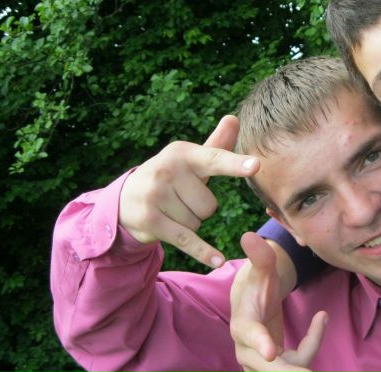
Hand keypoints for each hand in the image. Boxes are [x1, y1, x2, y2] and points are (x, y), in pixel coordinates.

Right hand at [118, 115, 258, 266]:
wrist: (124, 200)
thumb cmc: (170, 177)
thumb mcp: (190, 160)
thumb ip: (216, 144)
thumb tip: (234, 117)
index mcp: (182, 153)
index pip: (216, 160)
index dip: (237, 164)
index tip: (256, 166)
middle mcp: (167, 171)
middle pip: (210, 204)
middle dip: (200, 208)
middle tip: (179, 200)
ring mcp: (156, 196)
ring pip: (198, 221)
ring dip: (189, 222)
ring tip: (170, 210)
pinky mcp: (150, 220)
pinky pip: (187, 239)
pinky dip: (202, 252)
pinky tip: (218, 261)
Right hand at [231, 232, 326, 371]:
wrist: (253, 303)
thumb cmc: (258, 285)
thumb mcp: (261, 270)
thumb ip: (259, 256)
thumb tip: (250, 236)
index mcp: (243, 325)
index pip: (250, 336)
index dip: (260, 344)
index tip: (272, 353)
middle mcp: (248, 349)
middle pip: (270, 367)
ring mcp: (261, 362)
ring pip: (289, 368)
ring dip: (308, 350)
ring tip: (321, 318)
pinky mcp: (275, 367)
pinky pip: (299, 363)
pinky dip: (312, 343)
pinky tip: (320, 319)